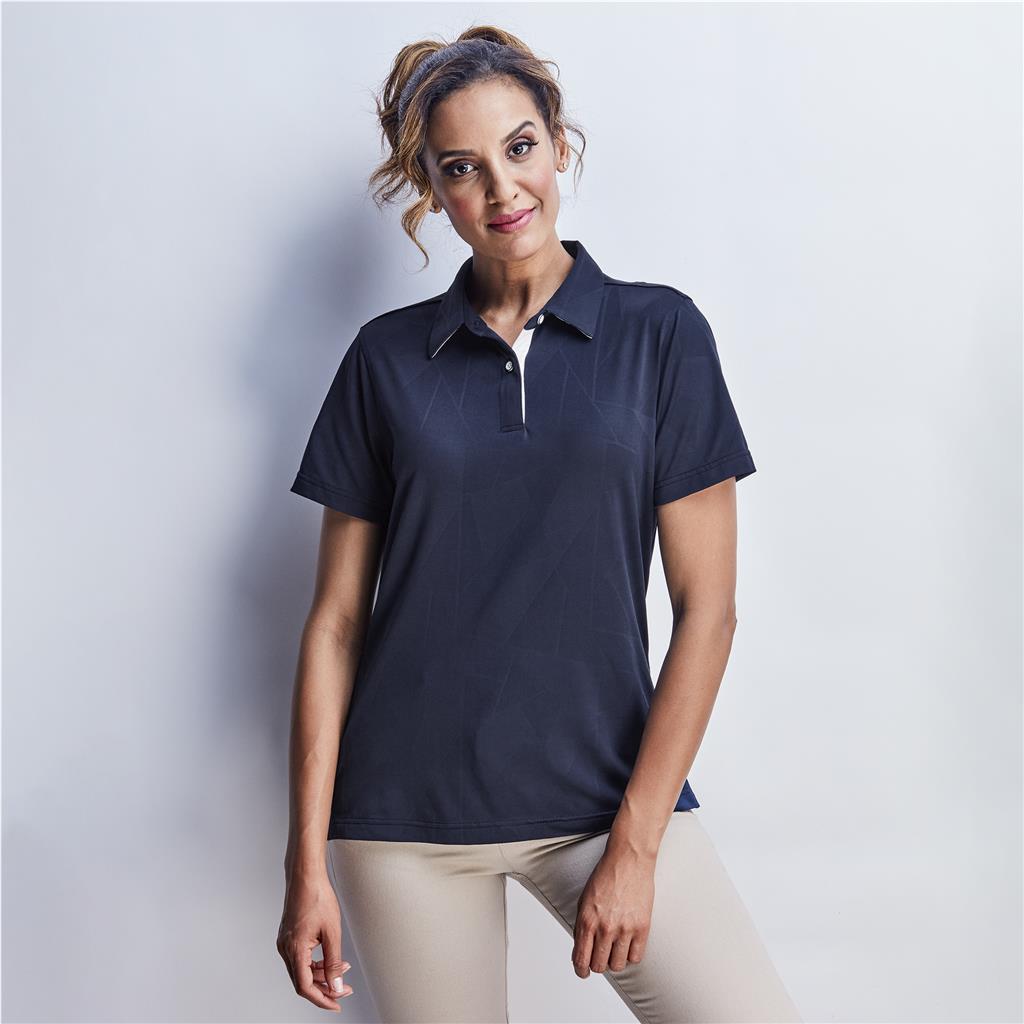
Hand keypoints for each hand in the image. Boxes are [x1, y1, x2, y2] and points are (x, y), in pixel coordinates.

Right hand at [277, 869, 354, 1011]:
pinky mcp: (289, 936)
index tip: (336, 1003)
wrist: (305, 875)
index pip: (305, 987)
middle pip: (302, 981)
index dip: (321, 999)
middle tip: (344, 989)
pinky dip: (316, 962)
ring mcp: (285, 942)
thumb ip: (334, 962)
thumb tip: (336, 985)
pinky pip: (301, 958)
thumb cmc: (317, 896)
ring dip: (321, 974)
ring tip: (342, 970)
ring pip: (302, 970)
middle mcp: (285, 948)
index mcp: (294, 949)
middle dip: (324, 987)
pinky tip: (330, 958)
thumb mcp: (332, 932)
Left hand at [571, 847, 654, 977]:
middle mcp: (605, 927)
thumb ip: (581, 925)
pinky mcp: (642, 927)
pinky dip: (630, 955)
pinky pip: (636, 957)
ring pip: (617, 965)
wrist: (628, 859)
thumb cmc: (606, 876)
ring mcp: (624, 929)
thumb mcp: (584, 900)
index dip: (581, 970)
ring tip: (615, 948)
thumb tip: (581, 949)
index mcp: (587, 920)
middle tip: (600, 957)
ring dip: (614, 960)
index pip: (581, 959)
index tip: (583, 971)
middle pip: (599, 966)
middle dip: (597, 964)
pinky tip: (628, 944)